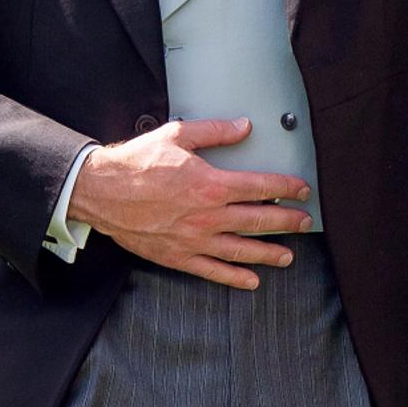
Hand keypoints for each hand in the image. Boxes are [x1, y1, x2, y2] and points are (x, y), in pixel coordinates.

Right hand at [68, 117, 312, 289]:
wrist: (102, 192)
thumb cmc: (136, 162)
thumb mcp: (176, 135)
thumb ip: (214, 131)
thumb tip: (243, 126)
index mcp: (210, 184)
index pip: (261, 186)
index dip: (286, 187)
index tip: (301, 189)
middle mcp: (208, 216)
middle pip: (259, 220)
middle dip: (287, 221)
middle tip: (305, 221)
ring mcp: (195, 240)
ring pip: (243, 250)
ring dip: (269, 253)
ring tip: (288, 255)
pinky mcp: (179, 256)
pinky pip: (214, 271)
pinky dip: (236, 278)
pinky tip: (251, 280)